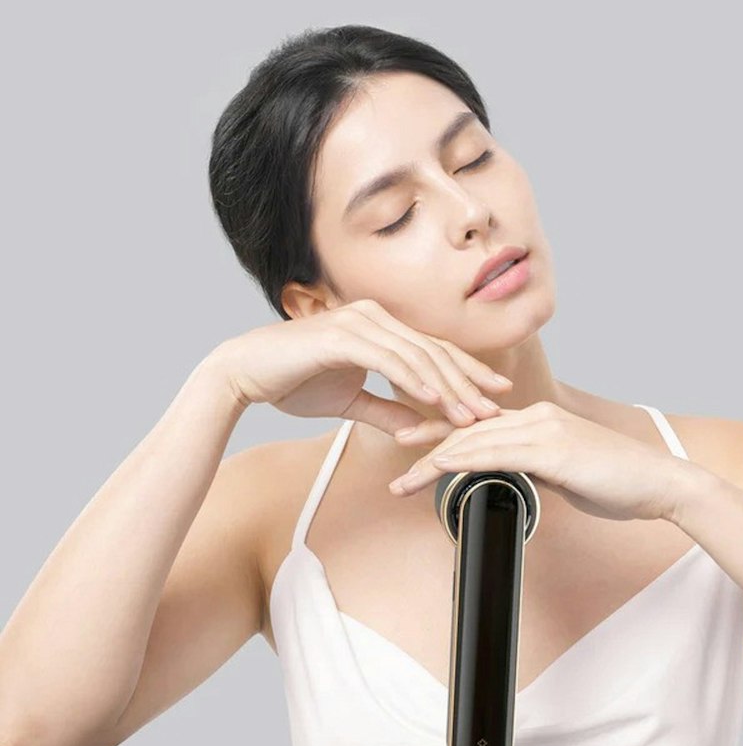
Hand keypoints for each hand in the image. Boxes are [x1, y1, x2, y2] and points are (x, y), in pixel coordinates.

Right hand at [208, 299, 512, 433]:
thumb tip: (416, 426)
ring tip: (470, 414)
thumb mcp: (349, 401)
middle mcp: (375, 318)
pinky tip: (434, 398)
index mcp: (380, 328)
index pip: (433, 351)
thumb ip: (385, 409)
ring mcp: (359, 323)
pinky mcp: (342, 335)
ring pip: (417, 356)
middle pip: (434, 351)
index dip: (467, 372)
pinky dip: (413, 378)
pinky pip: (387, 358)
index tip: (495, 394)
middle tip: (496, 406)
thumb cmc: (292, 381)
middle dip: (468, 382)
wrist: (244, 373)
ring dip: (447, 387)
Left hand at [386, 400, 706, 522]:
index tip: (414, 440)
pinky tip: (438, 470)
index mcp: (540, 419)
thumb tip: (513, 478)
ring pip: (475, 441)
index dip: (444, 430)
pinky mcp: (552, 450)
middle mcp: (537, 416)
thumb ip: (538, 468)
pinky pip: (496, 454)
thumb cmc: (619, 482)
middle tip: (394, 453)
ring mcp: (544, 430)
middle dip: (428, 442)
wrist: (659, 484)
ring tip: (404, 478)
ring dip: (434, 460)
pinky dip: (461, 462)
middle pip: (469, 429)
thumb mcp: (568, 472)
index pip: (481, 424)